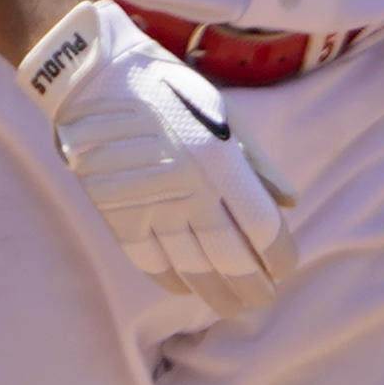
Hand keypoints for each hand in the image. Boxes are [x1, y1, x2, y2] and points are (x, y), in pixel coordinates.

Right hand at [16, 0, 297, 313]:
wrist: (93, 77)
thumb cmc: (167, 88)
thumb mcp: (223, 112)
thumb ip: (257, 162)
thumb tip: (290, 203)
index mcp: (221, 162)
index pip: (261, 227)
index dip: (278, 254)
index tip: (285, 267)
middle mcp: (189, 191)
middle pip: (231, 257)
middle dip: (252, 284)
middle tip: (264, 299)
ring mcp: (150, 207)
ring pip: (191, 268)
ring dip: (216, 293)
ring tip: (232, 307)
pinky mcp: (117, 214)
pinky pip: (149, 261)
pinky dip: (172, 280)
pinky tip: (186, 289)